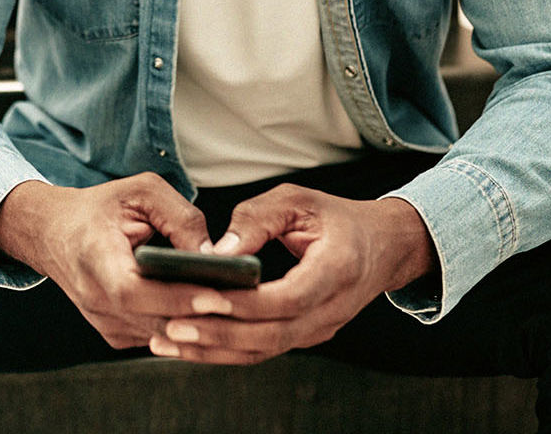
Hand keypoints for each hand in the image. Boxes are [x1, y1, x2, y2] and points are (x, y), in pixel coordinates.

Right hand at [0, 174, 222, 349]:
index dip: (177, 298)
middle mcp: (95, 299)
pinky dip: (183, 327)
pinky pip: (157, 336)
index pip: (135, 291)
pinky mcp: (114, 334)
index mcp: (94, 259)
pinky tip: (206, 310)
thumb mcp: (140, 191)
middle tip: (245, 301)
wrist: (55, 234)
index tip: (218, 295)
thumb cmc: (99, 209)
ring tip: (236, 306)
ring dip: (197, 325)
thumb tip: (214, 255)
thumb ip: (180, 216)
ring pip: (161, 336)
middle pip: (155, 321)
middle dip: (202, 315)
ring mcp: (103, 322)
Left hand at [149, 186, 434, 364]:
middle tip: (172, 327)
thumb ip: (258, 218)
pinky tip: (190, 345)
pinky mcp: (306, 336)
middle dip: (219, 334)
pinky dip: (226, 351)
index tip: (204, 296)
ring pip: (265, 350)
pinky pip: (264, 349)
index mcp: (337, 268)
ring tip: (168, 341)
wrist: (382, 247)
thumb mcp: (300, 200)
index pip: (289, 297)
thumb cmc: (337, 218)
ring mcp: (321, 328)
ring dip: (215, 350)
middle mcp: (332, 308)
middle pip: (273, 335)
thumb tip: (219, 252)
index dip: (245, 302)